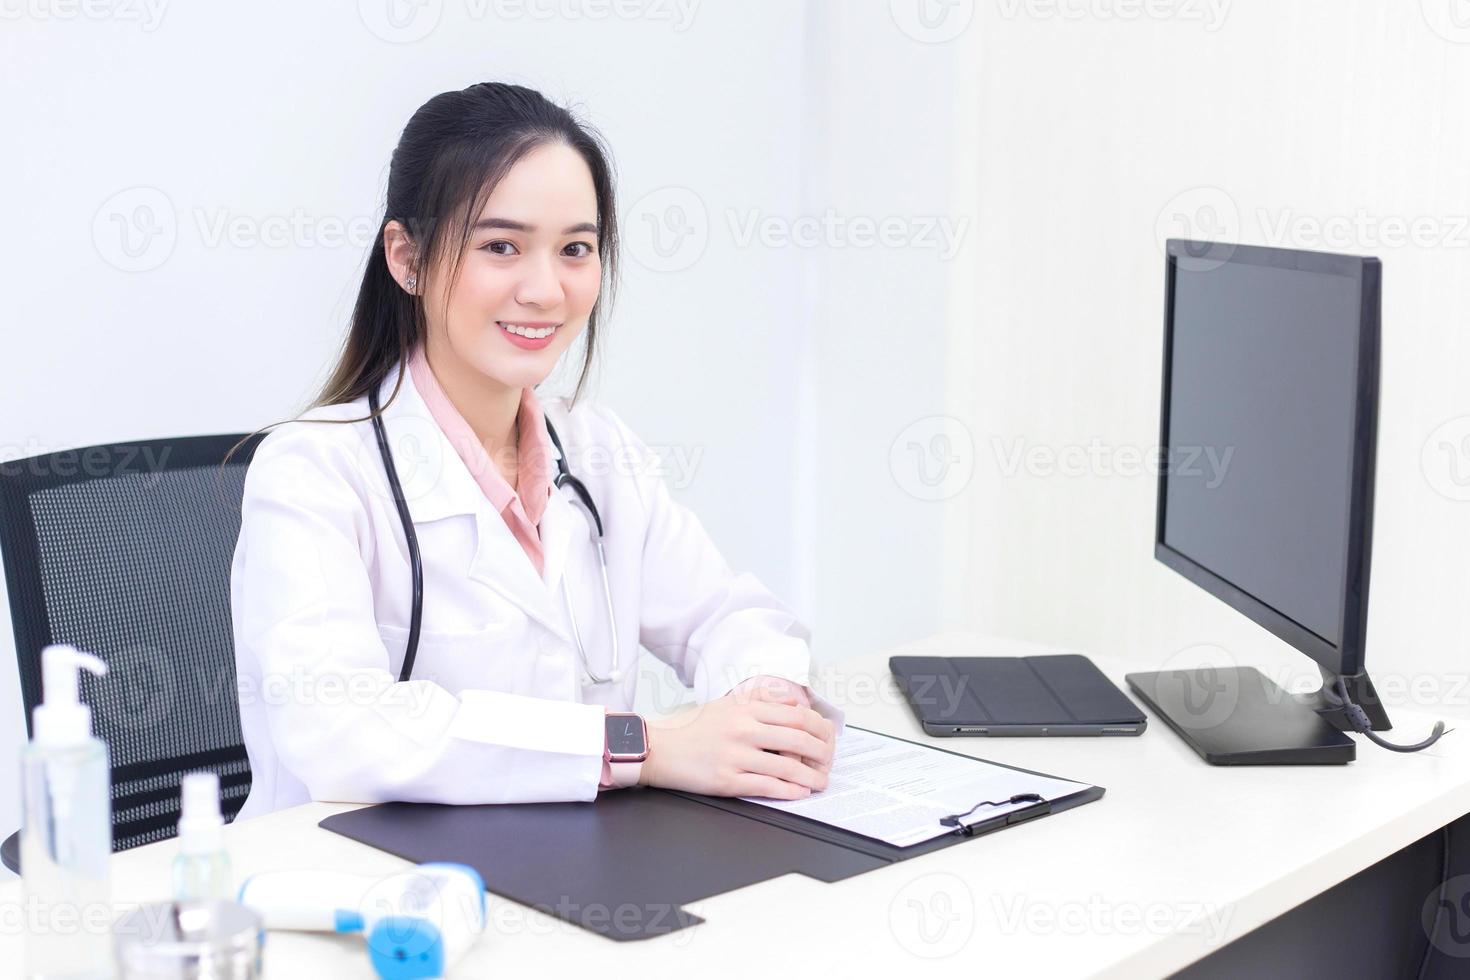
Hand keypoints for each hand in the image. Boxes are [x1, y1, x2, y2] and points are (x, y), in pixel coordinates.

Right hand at [640, 688, 835, 799]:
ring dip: (811, 777)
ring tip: (820, 782)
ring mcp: (735, 756)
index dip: (819, 727)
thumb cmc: (694, 728)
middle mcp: (742, 729)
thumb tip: (794, 702)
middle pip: (798, 739)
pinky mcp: (727, 780)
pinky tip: (799, 792)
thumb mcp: (726, 704)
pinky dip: (789, 791)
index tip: (828, 736)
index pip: (796, 715)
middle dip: (822, 752)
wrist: (660, 749)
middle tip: (829, 760)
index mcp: (745, 709)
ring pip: (786, 767)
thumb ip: (760, 699)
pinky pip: (766, 787)